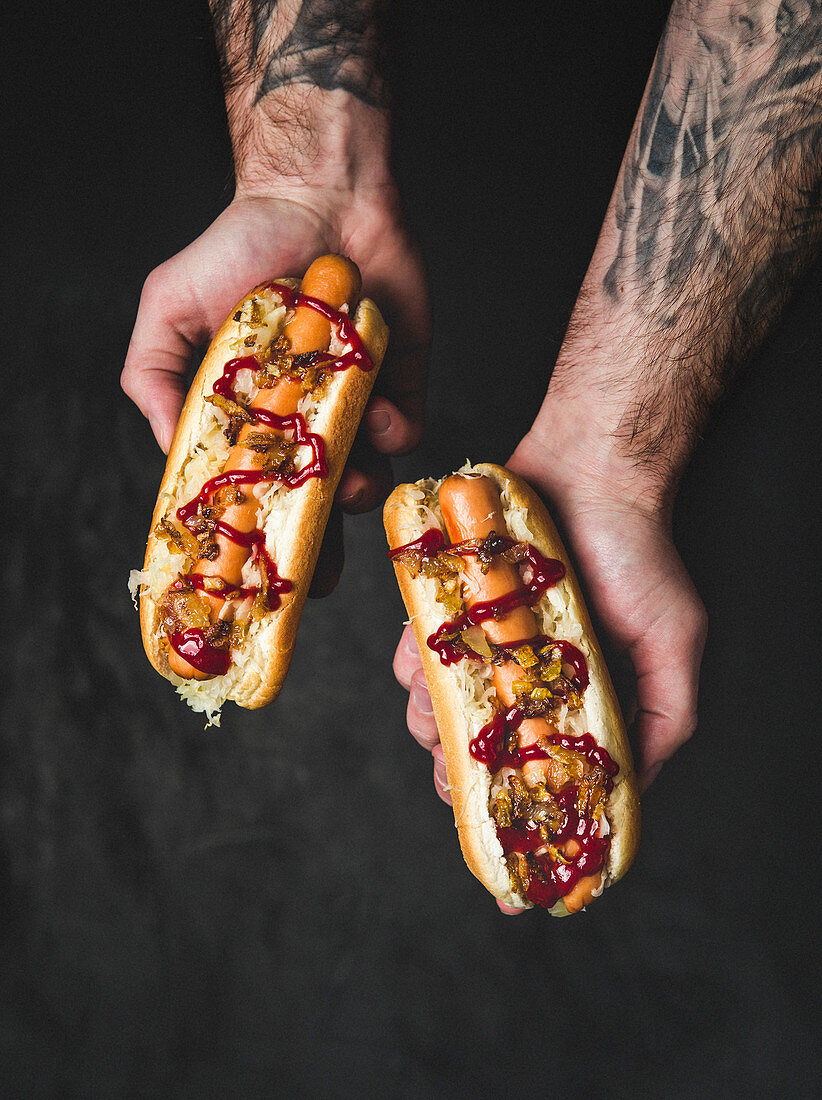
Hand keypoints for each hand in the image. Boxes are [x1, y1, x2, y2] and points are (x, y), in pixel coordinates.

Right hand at [122, 191, 429, 592]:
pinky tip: (380, 410)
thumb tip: (169, 452)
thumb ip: (153, 378)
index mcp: (249, 413)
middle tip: (313, 578)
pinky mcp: (401, 384)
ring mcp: (353, 405)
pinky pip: (406, 433)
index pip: (249, 488)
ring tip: (349, 482)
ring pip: (362, 477)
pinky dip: (395, 433)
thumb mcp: (169, 308)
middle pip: (310, 502)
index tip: (248, 575)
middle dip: (313, 548)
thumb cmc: (239, 245)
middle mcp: (302, 418)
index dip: (249, 534)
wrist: (323, 195)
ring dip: (356, 491)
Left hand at [392, 431, 706, 913]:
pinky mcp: (450, 609)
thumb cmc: (636, 556)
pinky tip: (425, 661)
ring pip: (437, 714)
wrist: (587, 471)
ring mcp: (485, 645)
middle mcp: (527, 680)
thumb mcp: (673, 645)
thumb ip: (662, 720)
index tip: (508, 885)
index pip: (543, 782)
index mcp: (576, 702)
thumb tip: (633, 790)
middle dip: (461, 783)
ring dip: (432, 723)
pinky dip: (413, 667)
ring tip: (446, 706)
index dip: (524, 831)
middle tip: (459, 784)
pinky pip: (416, 654)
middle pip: (480, 761)